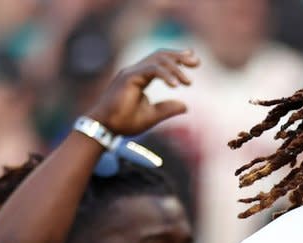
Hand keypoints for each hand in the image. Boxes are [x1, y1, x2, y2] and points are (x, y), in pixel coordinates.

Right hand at [84, 49, 198, 136]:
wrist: (105, 128)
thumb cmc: (124, 122)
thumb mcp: (152, 116)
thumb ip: (168, 109)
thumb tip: (186, 106)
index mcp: (139, 77)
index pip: (160, 62)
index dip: (176, 58)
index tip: (193, 61)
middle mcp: (135, 71)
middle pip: (160, 55)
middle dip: (179, 56)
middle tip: (197, 62)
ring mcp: (131, 72)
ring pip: (157, 60)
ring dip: (176, 67)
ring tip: (188, 81)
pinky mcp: (129, 77)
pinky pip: (151, 70)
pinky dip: (165, 75)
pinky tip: (176, 85)